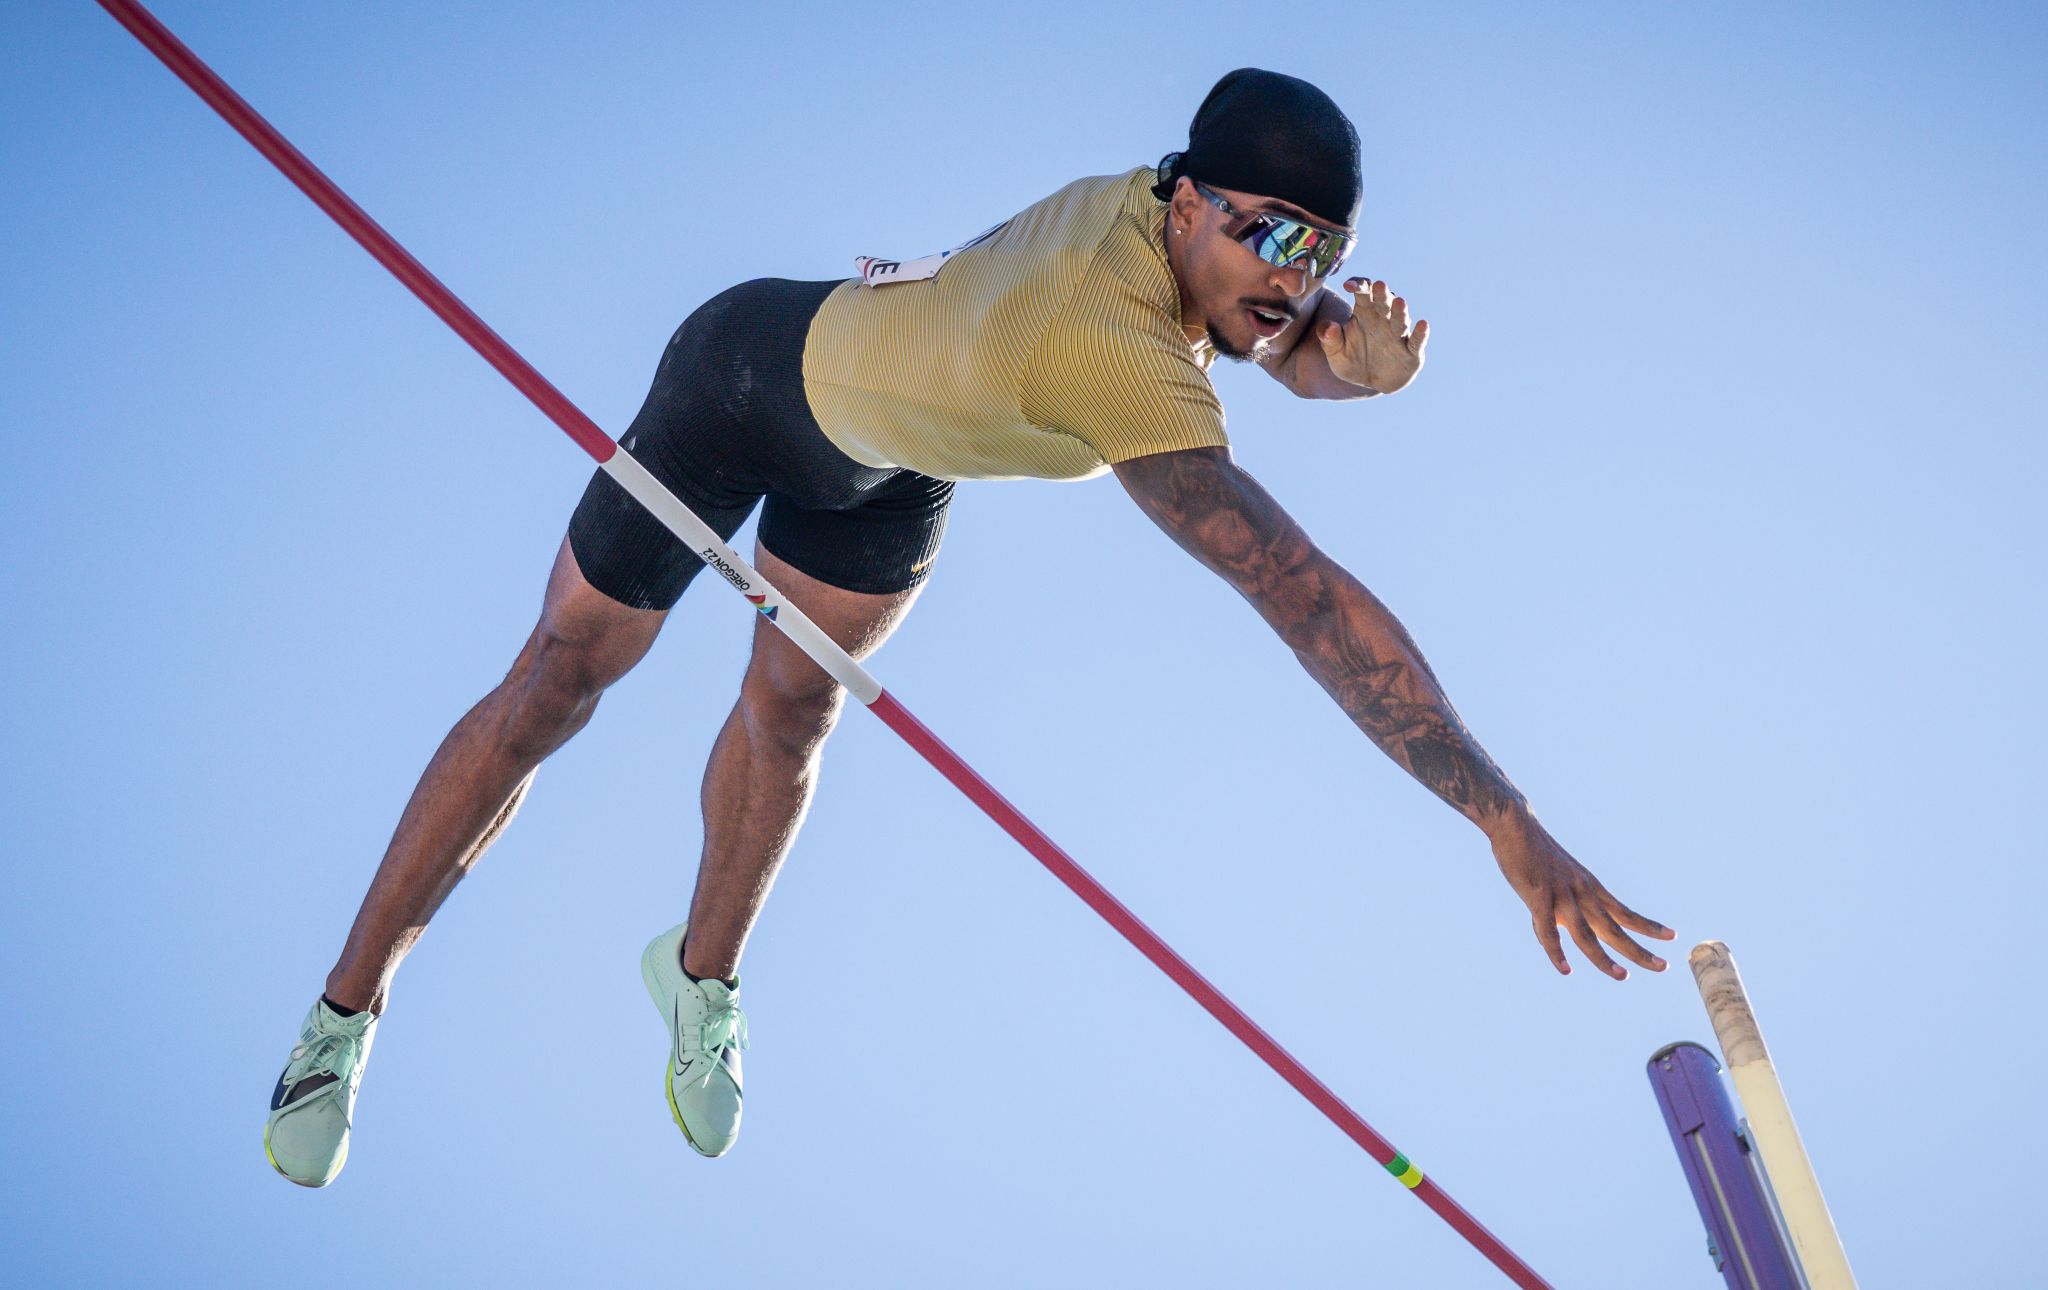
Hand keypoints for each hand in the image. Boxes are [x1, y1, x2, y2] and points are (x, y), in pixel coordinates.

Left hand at [1319, 278, 1428, 393]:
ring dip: (1400, 311)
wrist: (1370, 383)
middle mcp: (1384, 319)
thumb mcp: (1336, 354)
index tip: (1348, 285)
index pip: (1363, 293)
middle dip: (1382, 294)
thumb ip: (1329, 340)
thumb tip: (1328, 328)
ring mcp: (1399, 334)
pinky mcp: (1412, 351)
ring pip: (1401, 319)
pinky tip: (1423, 324)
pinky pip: (1416, 341)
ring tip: (1400, 302)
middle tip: (1379, 285)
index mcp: (1364, 313)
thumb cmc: (1352, 362)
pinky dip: (1420, 333)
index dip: (1359, 285)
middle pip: (1384, 302)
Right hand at [1487, 812, 1673, 979]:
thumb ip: (1560, 909)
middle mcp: (1582, 893)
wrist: (1517, 826)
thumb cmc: (1536, 854)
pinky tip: (1566, 969)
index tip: (1672, 936)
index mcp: (1590, 888)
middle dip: (1638, 950)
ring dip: (1604, 958)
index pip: (1625, 912)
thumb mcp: (1559, 881)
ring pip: (1586, 934)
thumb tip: (1557, 930)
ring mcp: (1561, 896)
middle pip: (1614, 928)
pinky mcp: (1538, 897)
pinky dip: (1557, 952)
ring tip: (1622, 976)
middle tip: (1664, 966)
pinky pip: (1548, 930)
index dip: (1648, 926)